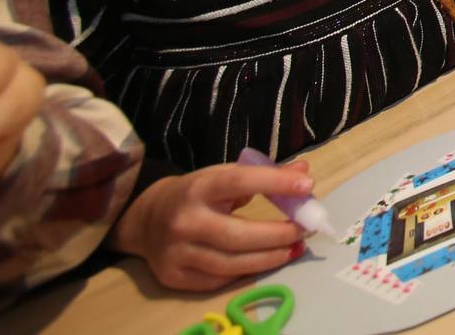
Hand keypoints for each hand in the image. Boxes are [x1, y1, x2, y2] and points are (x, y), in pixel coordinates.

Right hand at [112, 162, 310, 290]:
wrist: (147, 220)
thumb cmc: (196, 195)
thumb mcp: (224, 176)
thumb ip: (263, 174)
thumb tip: (304, 174)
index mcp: (198, 188)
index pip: (238, 182)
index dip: (274, 183)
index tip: (307, 187)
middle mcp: (185, 221)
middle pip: (238, 234)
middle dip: (279, 234)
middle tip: (306, 229)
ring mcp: (177, 252)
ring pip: (232, 263)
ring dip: (271, 257)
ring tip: (295, 247)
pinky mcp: (174, 276)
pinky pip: (220, 279)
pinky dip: (248, 271)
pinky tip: (267, 261)